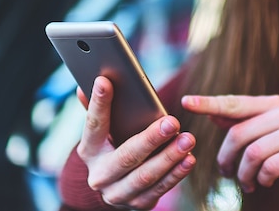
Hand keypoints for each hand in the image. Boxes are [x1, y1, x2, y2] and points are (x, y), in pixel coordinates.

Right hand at [77, 76, 195, 209]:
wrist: (113, 187)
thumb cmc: (113, 146)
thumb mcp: (103, 131)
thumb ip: (98, 108)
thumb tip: (94, 80)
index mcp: (89, 151)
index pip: (93, 125)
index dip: (98, 103)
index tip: (105, 81)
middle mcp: (100, 175)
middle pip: (126, 156)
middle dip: (151, 139)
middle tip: (173, 122)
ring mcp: (118, 193)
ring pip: (145, 176)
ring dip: (169, 158)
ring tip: (188, 140)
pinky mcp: (138, 204)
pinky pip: (160, 189)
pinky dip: (176, 174)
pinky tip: (189, 159)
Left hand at [181, 94, 278, 201]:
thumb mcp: (265, 137)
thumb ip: (242, 124)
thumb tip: (214, 113)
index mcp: (272, 104)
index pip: (235, 103)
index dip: (209, 103)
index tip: (185, 101)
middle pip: (239, 133)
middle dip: (226, 159)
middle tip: (225, 174)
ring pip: (253, 153)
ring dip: (244, 174)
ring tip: (246, 183)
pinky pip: (270, 166)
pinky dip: (262, 179)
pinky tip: (264, 182)